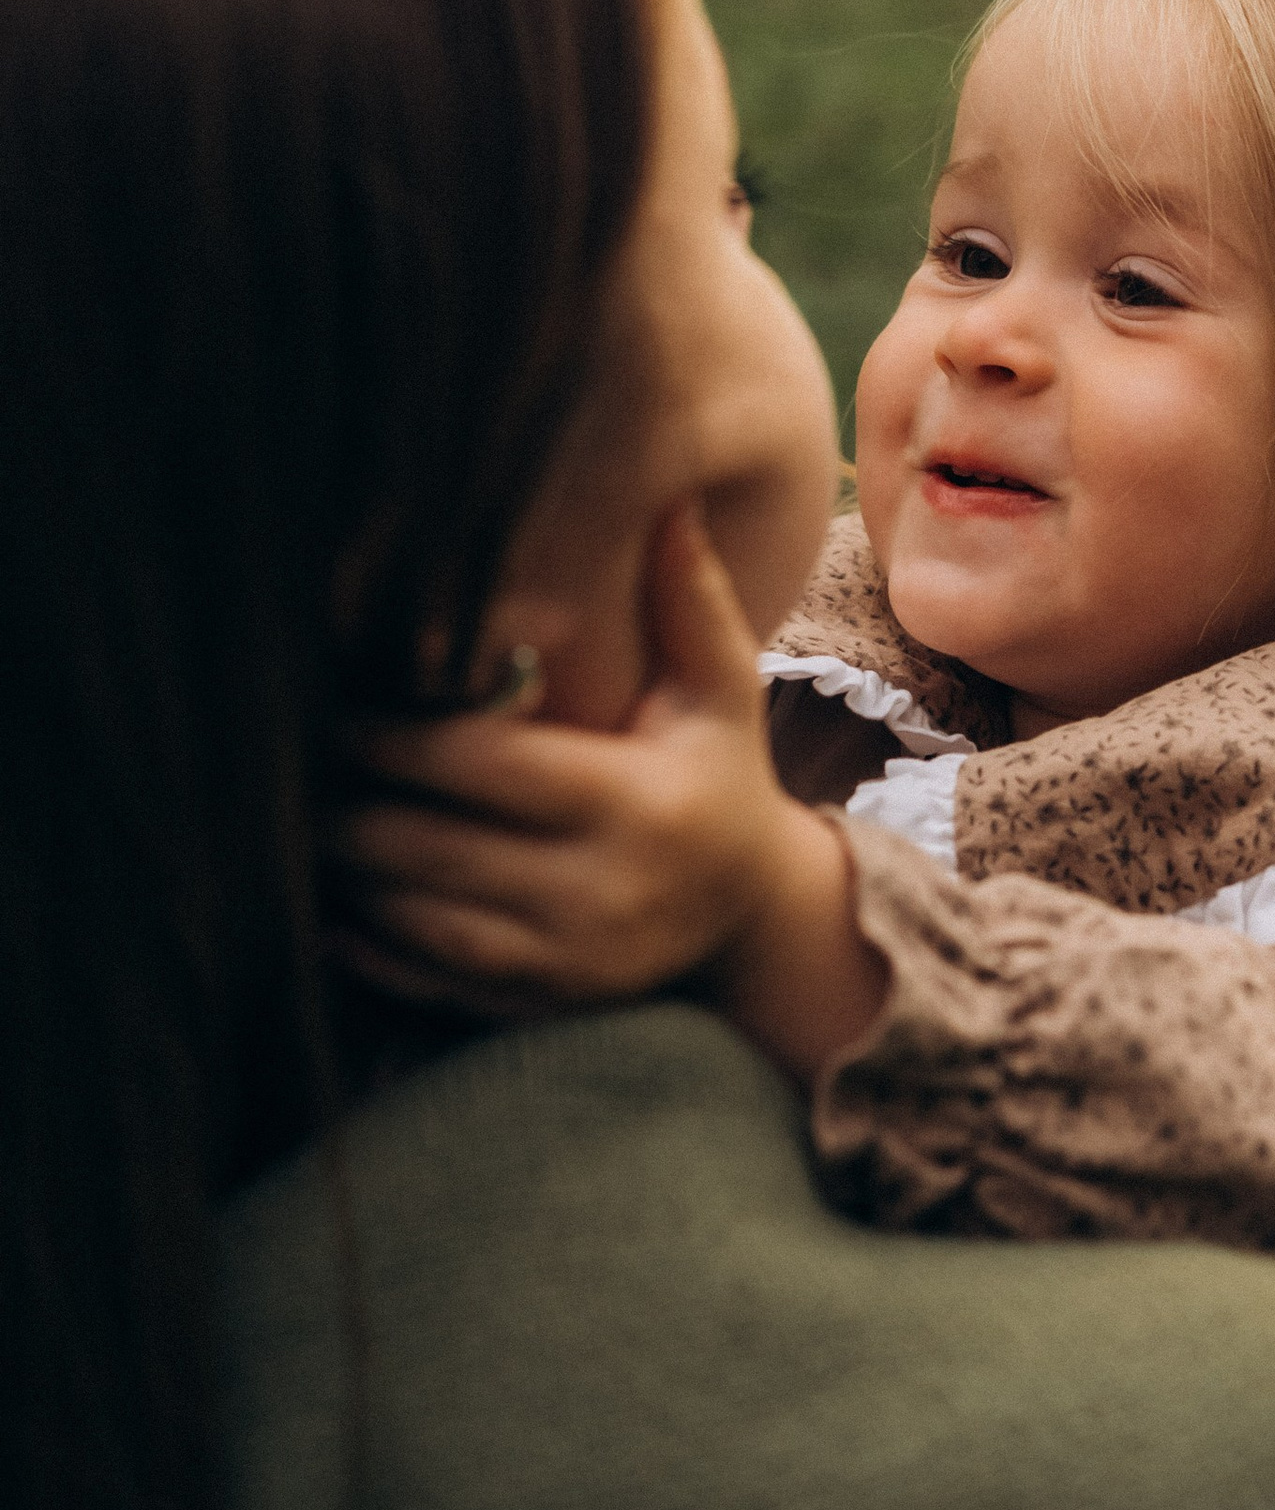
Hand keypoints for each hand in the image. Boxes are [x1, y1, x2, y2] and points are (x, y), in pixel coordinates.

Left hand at [333, 498, 831, 1016]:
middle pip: (430, 846)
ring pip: (414, 918)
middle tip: (289, 768)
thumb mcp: (717, 693)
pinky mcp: (540, 1008)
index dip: (395, 737)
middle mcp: (602, 893)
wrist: (748, 915)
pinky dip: (366, 945)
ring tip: (300, 823)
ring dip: (346, 873)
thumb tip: (670, 501)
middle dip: (348, 806)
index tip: (336, 711)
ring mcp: (567, 963)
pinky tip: (330, 903)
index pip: (483, 766)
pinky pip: (426, 981)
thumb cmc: (716, 778)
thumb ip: (690, 603)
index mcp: (638, 804)